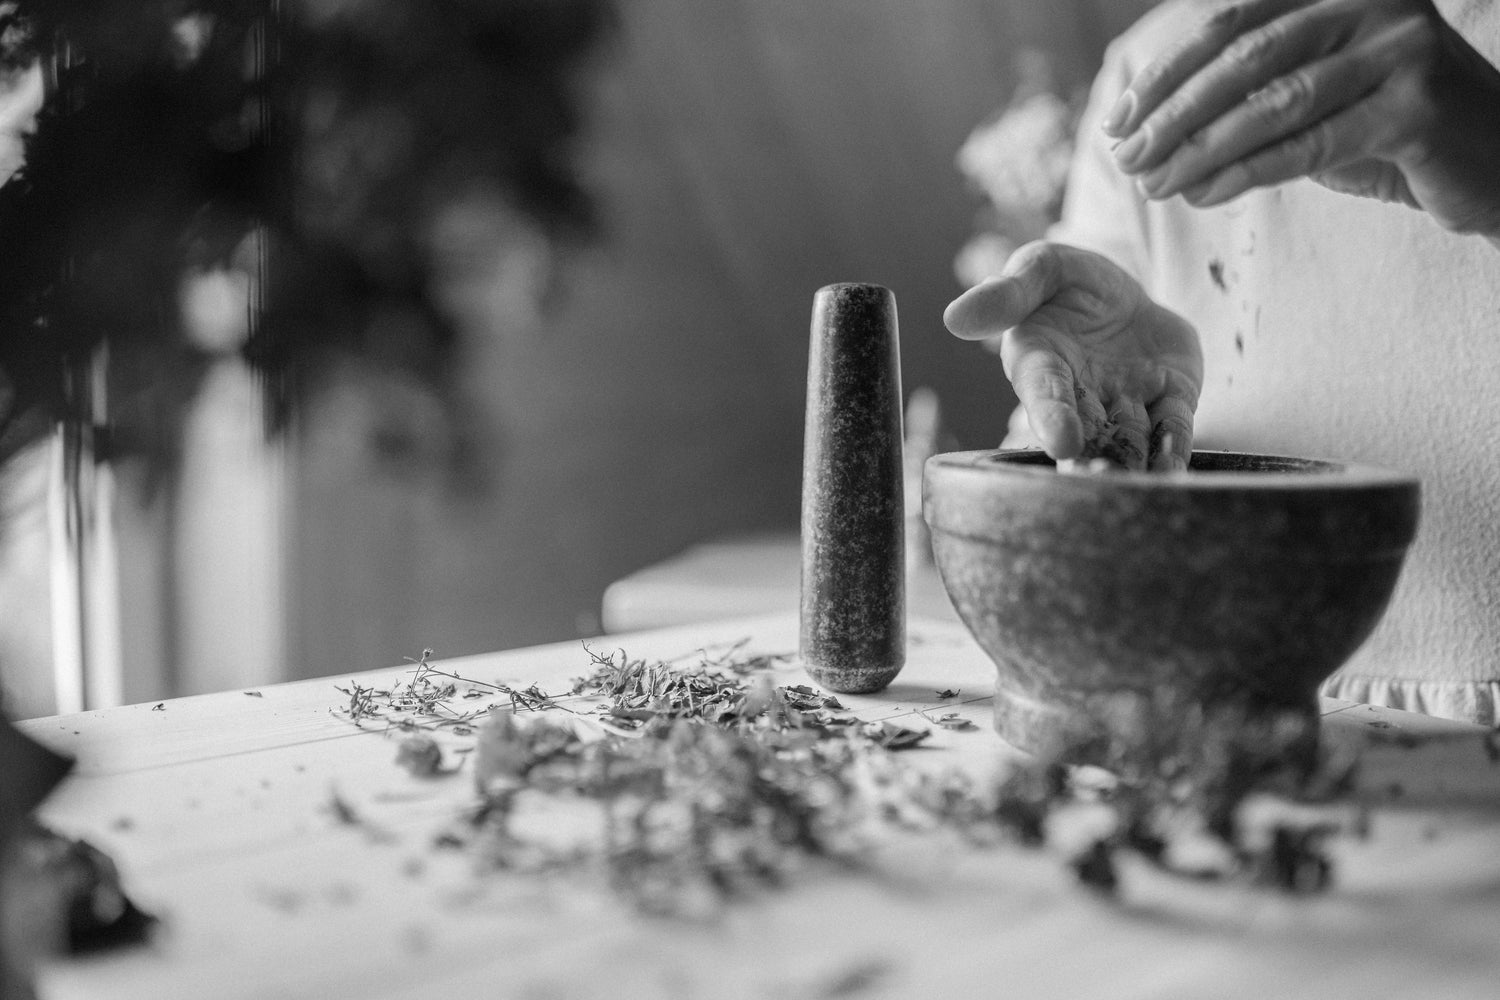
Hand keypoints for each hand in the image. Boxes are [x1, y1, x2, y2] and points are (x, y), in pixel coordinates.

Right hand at [944, 242, 1202, 470]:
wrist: (1123, 295)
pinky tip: (1176, 471)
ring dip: (1133, 468)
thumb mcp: (1041, 270)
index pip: (1044, 395)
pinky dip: (1174, 450)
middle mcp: (1079, 397)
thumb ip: (1007, 293)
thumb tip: (953, 318)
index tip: (1063, 445)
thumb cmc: (1067, 282)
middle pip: (1085, 434)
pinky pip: (1173, 428)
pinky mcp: (1170, 401)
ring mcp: (1125, 404)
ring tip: (1141, 492)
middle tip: (1100, 484)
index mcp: (1039, 366)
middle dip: (1092, 461)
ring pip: (1129, 442)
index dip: (1053, 418)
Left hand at [1104, 0, 1499, 238]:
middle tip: (1124, 159)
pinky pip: (1311, 145)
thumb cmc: (1388, 129)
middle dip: (1172, 114)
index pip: (1230, 24)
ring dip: (1200, 149)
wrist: (1493, 164)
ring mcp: (1403, 48)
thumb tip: (1153, 128)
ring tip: (1154, 185)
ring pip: (1274, 104)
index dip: (1166, 74)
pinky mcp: (1419, 107)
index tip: (1116, 121)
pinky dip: (1248, 173)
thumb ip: (1251, 92)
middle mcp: (1373, 2)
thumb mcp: (1314, 97)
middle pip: (1244, 59)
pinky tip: (1203, 195)